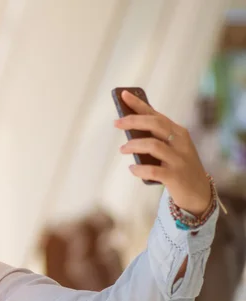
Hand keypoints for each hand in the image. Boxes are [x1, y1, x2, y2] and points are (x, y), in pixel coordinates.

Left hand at [114, 90, 210, 215]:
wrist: (197, 192)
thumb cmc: (177, 167)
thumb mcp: (169, 149)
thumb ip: (154, 139)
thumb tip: (128, 130)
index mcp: (178, 132)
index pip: (156, 114)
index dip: (139, 104)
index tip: (123, 94)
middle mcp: (180, 142)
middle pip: (155, 124)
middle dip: (134, 121)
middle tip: (116, 123)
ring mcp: (178, 159)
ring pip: (153, 145)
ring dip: (134, 145)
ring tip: (122, 149)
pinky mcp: (175, 176)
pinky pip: (153, 171)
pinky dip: (139, 169)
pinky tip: (132, 168)